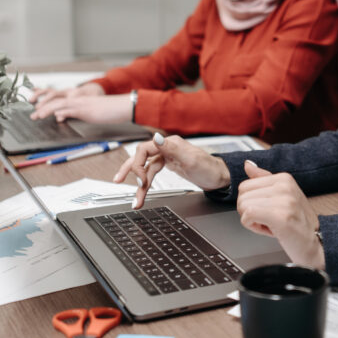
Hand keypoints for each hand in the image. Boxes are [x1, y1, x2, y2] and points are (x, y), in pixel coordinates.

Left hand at [30, 86, 131, 123]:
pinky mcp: (86, 110)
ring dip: (46, 110)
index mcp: (79, 101)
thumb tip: (62, 116)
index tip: (38, 110)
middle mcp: (78, 100)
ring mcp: (81, 104)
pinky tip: (55, 117)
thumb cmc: (110, 111)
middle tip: (33, 115)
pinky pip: (70, 110)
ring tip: (37, 116)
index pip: (60, 101)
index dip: (47, 105)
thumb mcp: (90, 113)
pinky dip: (61, 113)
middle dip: (42, 108)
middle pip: (56, 102)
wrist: (123, 106)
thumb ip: (76, 113)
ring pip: (59, 104)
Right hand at [113, 133, 230, 208]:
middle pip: (141, 157)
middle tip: (117, 180)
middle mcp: (167, 148)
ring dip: (138, 185)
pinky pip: (152, 174)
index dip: (137, 163)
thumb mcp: (191, 159)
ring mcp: (167, 157)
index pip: (144, 149)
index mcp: (170, 144)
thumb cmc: (209, 168)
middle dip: (128, 170)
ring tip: (135, 200)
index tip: (140, 179)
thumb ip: (172, 149)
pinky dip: (146, 185)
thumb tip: (156, 137)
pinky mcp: (169, 165)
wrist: (220, 177)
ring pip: (146, 169)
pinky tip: (142, 193)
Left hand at [236, 161, 324, 269]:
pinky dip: (253, 227)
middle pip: (242, 196)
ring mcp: (283, 200)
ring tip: (271, 225)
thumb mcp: (282, 196)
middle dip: (249, 212)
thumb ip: (263, 179)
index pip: (245, 185)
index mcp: (284, 178)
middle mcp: (285, 185)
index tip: (267, 211)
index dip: (251, 202)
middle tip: (269, 220)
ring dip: (253, 221)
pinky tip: (269, 230)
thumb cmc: (298, 223)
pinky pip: (247, 216)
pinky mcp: (280, 216)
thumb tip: (247, 165)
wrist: (316, 243)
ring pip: (243, 206)